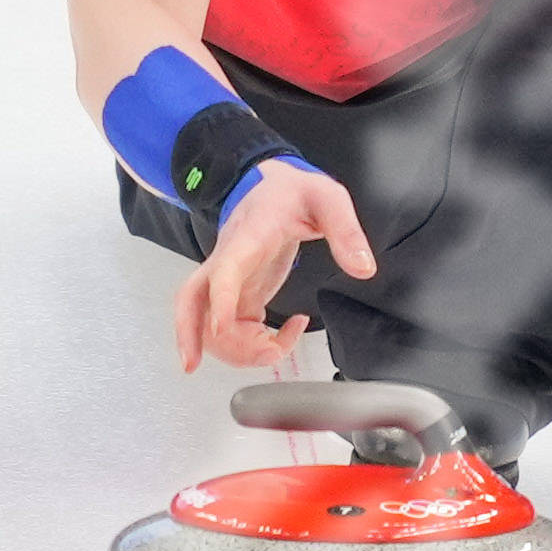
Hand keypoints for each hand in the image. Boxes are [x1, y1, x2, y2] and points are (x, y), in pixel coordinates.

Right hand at [173, 162, 375, 373]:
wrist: (273, 185)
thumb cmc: (293, 192)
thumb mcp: (327, 199)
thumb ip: (346, 231)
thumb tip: (363, 268)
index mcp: (249, 237)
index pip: (224, 269)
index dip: (219, 301)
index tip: (219, 328)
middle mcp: (230, 260)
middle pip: (190, 299)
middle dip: (187, 334)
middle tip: (194, 365)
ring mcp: (231, 280)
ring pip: (209, 321)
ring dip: (234, 348)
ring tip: (276, 347)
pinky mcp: (240, 294)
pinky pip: (233, 328)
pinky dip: (250, 346)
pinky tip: (278, 340)